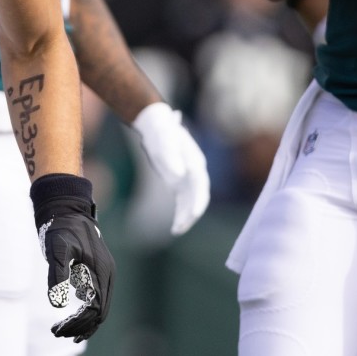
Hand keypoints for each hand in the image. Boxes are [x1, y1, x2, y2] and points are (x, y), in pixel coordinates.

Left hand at [31, 174, 114, 342]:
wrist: (66, 206)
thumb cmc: (61, 226)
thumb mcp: (57, 249)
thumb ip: (57, 275)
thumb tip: (57, 304)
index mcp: (101, 272)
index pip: (95, 310)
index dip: (78, 324)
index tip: (59, 330)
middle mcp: (107, 274)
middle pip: (99, 312)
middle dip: (80, 326)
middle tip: (58, 333)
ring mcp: (104, 272)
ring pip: (99, 306)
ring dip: (83, 320)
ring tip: (62, 330)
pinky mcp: (97, 269)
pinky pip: (96, 296)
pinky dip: (86, 309)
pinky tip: (71, 312)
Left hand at [131, 102, 210, 234]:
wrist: (156, 125)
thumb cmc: (161, 131)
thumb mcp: (164, 141)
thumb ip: (171, 157)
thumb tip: (180, 175)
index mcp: (196, 162)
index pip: (201, 186)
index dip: (198, 201)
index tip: (194, 214)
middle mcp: (195, 172)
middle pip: (198, 197)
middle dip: (192, 213)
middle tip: (181, 227)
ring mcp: (188, 178)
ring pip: (191, 202)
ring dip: (186, 217)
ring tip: (176, 230)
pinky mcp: (179, 183)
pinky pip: (182, 202)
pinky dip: (180, 213)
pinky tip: (174, 226)